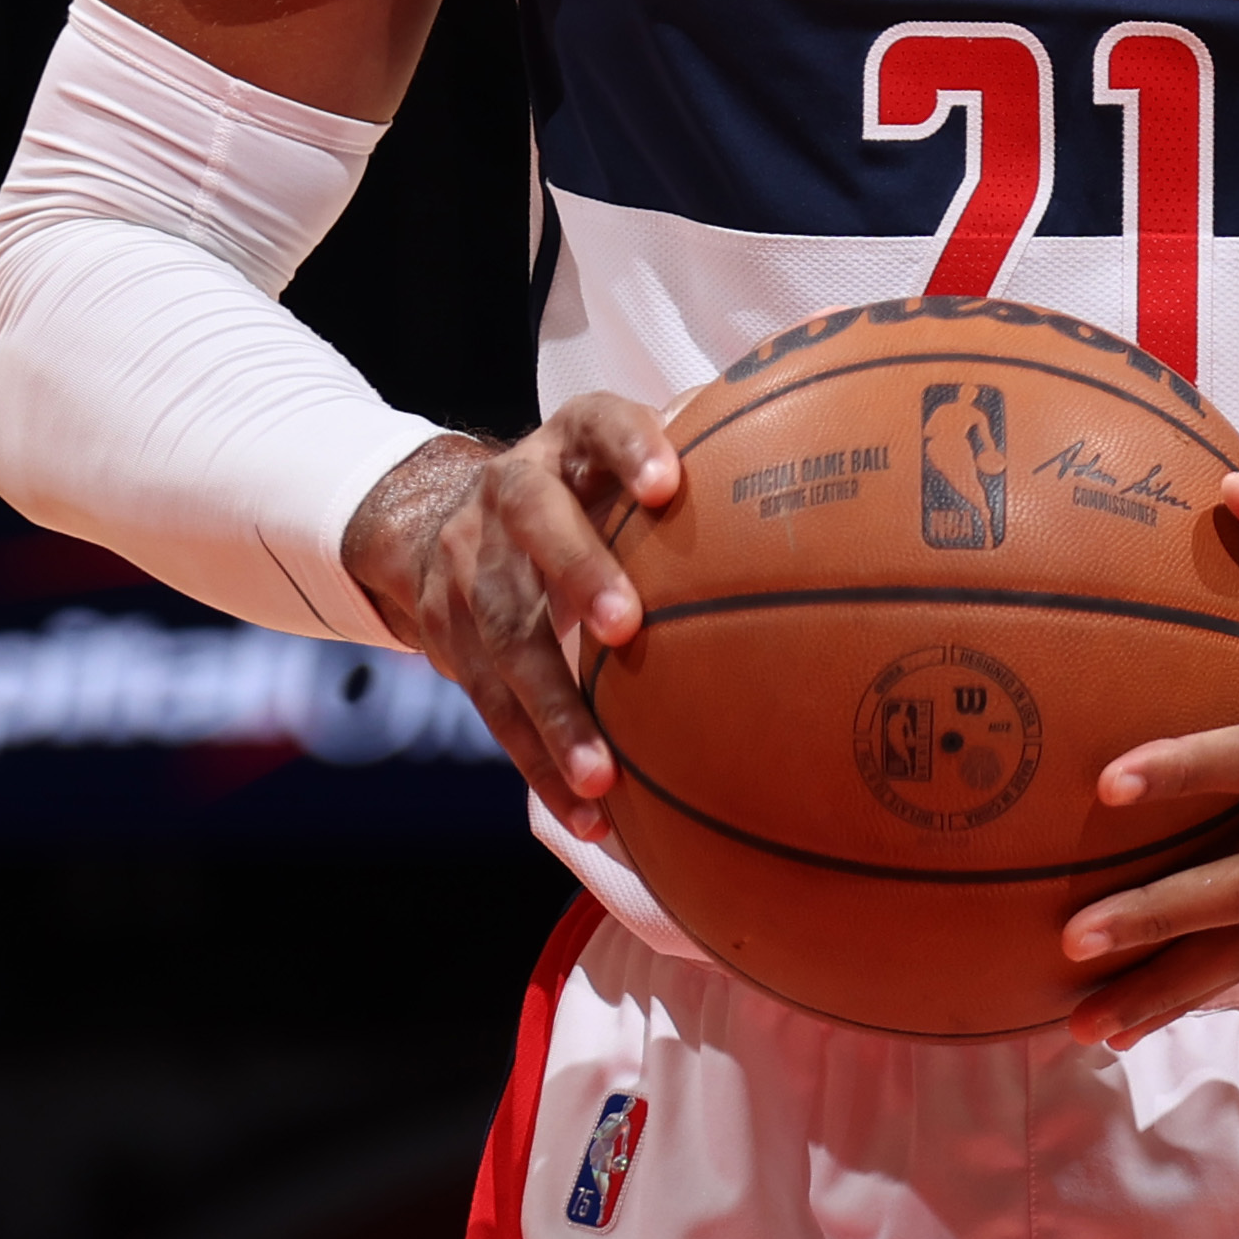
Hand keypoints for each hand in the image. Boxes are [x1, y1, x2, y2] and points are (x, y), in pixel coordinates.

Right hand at [340, 397, 678, 842]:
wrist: (433, 522)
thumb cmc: (579, 493)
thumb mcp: (615, 458)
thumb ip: (696, 454)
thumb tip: (804, 456)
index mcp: (566, 443)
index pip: (598, 424)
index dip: (628, 448)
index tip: (667, 484)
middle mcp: (510, 494)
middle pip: (535, 524)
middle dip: (578, 572)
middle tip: (624, 625)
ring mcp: (470, 567)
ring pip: (507, 635)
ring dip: (555, 709)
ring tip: (602, 774)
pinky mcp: (453, 639)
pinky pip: (494, 708)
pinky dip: (541, 763)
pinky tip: (589, 814)